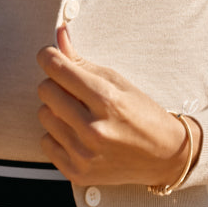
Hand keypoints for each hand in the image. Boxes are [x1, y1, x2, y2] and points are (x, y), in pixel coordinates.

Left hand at [36, 25, 201, 187]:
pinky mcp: (77, 172)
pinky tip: (77, 133)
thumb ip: (81, 60)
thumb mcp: (116, 81)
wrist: (164, 155)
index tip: (50, 55)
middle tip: (73, 88)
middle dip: (55, 83)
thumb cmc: (141, 113)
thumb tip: (58, 34)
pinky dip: (57, 135)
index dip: (48, 56)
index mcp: (106, 100)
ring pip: (43, 115)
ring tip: (78, 112)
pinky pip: (46, 142)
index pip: (56, 68)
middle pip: (45, 90)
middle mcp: (93, 129)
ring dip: (56, 110)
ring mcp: (84, 154)